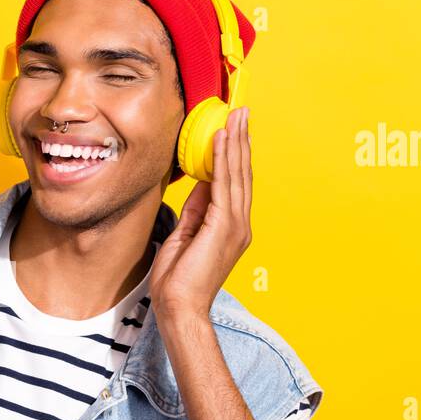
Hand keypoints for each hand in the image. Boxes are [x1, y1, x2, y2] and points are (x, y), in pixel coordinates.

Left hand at [151, 106, 251, 324]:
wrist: (180, 308)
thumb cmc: (178, 281)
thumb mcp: (185, 237)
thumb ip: (195, 212)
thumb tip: (199, 186)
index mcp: (230, 228)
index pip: (235, 183)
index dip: (235, 154)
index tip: (234, 129)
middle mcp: (239, 224)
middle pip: (241, 174)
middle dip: (241, 141)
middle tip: (241, 112)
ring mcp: (235, 226)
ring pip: (236, 175)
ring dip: (235, 143)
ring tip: (235, 117)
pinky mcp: (223, 227)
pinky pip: (223, 185)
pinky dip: (222, 160)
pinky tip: (221, 140)